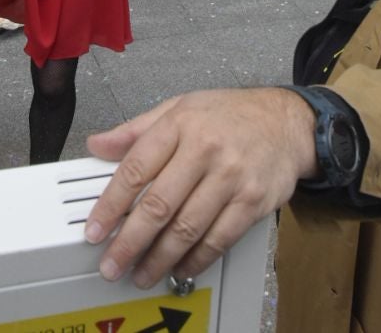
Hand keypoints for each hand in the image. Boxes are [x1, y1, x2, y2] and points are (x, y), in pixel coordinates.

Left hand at [84, 88, 316, 288]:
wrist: (285, 122)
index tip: (95, 230)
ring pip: (187, 228)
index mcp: (179, 124)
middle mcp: (205, 149)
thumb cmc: (228, 115)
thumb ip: (135, 131)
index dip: (111, 204)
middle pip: (159, 205)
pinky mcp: (253, 201)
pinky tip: (181, 268)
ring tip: (142, 273)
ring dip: (160, 258)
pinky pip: (219, 239)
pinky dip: (196, 259)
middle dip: (130, 242)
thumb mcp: (179, 108)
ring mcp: (231, 177)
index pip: (136, 169)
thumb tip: (97, 145)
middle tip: (112, 263)